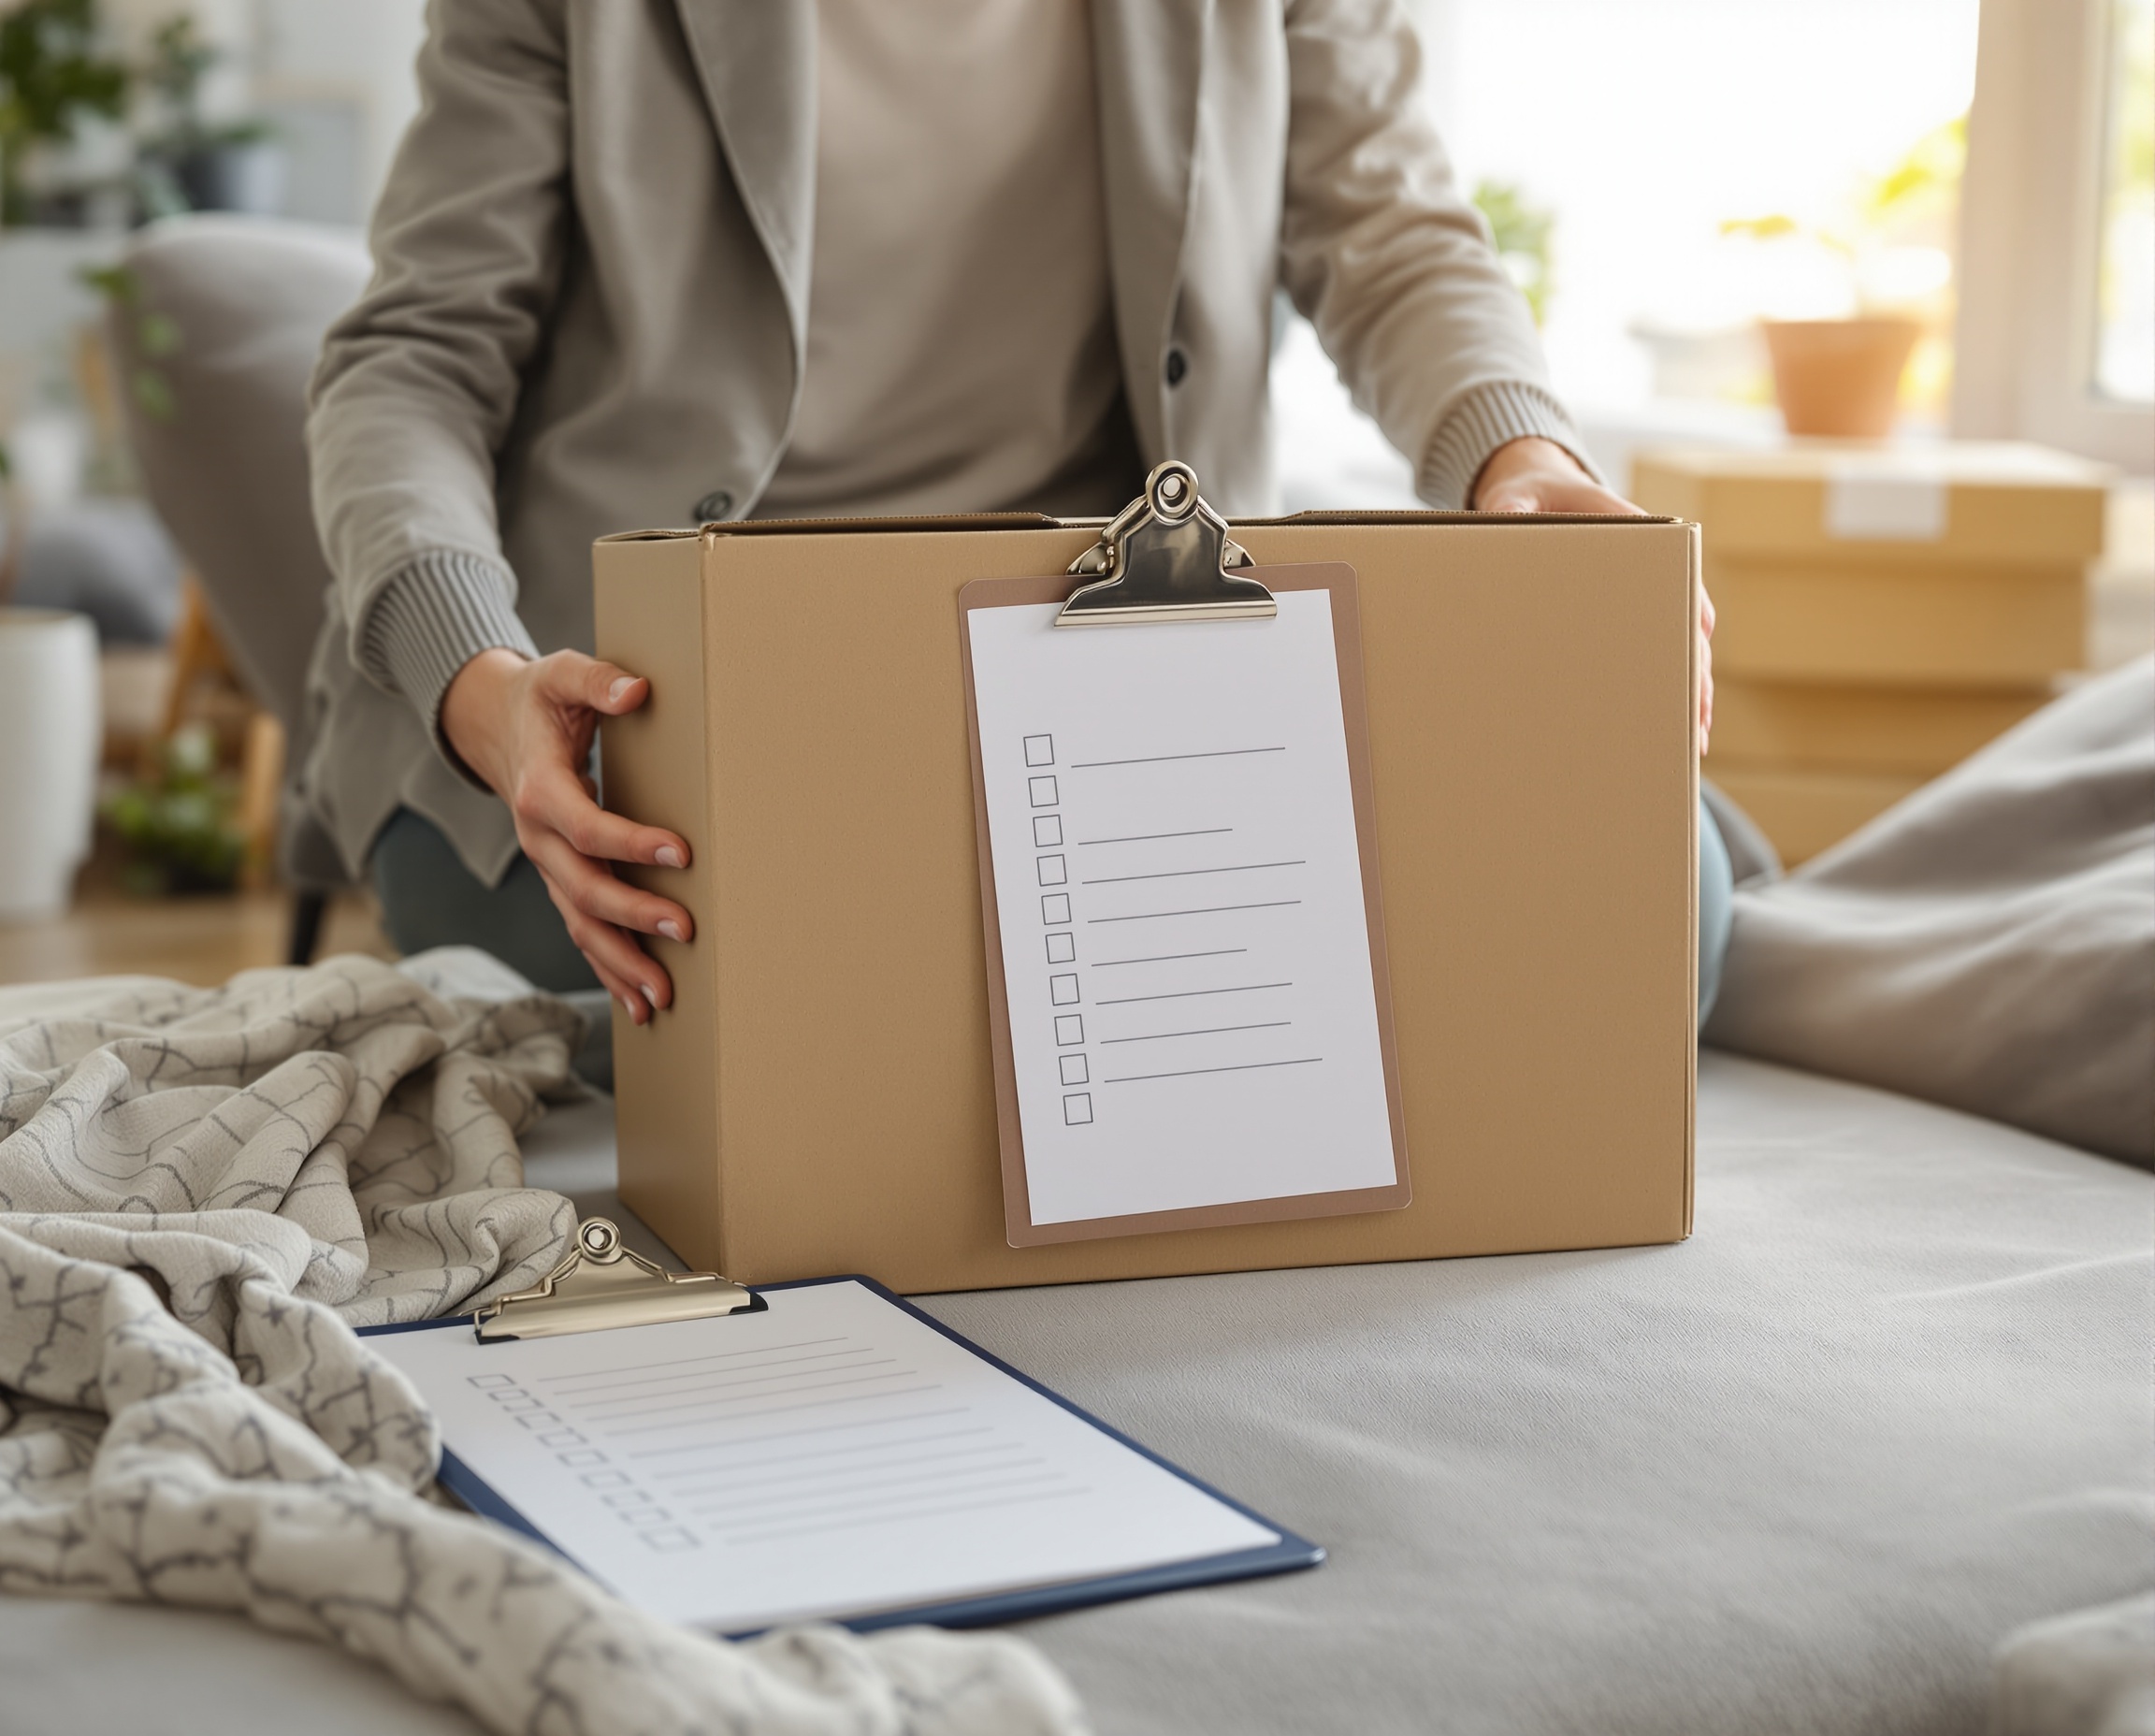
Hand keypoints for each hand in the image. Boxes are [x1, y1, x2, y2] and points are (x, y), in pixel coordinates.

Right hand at [440, 648, 693, 1023]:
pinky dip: (609, 970)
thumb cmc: (542, 699)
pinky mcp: (559, 880)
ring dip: (620, 963)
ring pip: (580, 925)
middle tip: (685, 930)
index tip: (681, 854)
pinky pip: (582, 931)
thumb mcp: (562, 675)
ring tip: (663, 996)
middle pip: (583, 889)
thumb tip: (637, 690)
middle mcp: (538, 838)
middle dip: (633, 916)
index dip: (631, 844)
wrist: (496, 726)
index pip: (586, 827)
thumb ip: (598, 681)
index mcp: (540, 790)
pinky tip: (639, 1004)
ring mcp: (547, 865)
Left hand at [1472, 437, 1714, 755]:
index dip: (1693, 618)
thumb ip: (1514, 505)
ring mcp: (1644, 591)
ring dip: (1689, 690)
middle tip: (1698, 724)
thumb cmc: (1531, 494)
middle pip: (1689, 625)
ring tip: (1694, 741)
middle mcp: (1653, 565)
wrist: (1536, 489)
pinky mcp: (1627, 610)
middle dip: (1696, 676)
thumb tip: (1507, 516)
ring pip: (1680, 645)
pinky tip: (1666, 723)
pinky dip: (1663, 684)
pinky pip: (1654, 648)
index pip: (1681, 576)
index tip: (1699, 656)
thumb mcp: (1516, 496)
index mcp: (1640, 531)